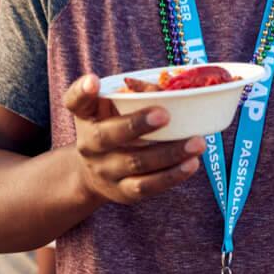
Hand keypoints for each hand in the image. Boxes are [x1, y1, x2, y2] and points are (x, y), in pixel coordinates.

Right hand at [63, 74, 204, 205]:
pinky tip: (192, 164)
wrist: (94, 174)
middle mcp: (89, 144)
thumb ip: (134, 94)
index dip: (83, 91)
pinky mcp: (123, 192)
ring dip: (169, 154)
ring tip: (197, 142)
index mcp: (86, 116)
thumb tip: (165, 90)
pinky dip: (172, 176)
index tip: (94, 81)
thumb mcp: (112, 106)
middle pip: (107, 136)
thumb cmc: (111, 126)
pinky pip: (148, 186)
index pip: (76, 101)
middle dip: (135, 125)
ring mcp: (105, 171)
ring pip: (135, 164)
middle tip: (165, 114)